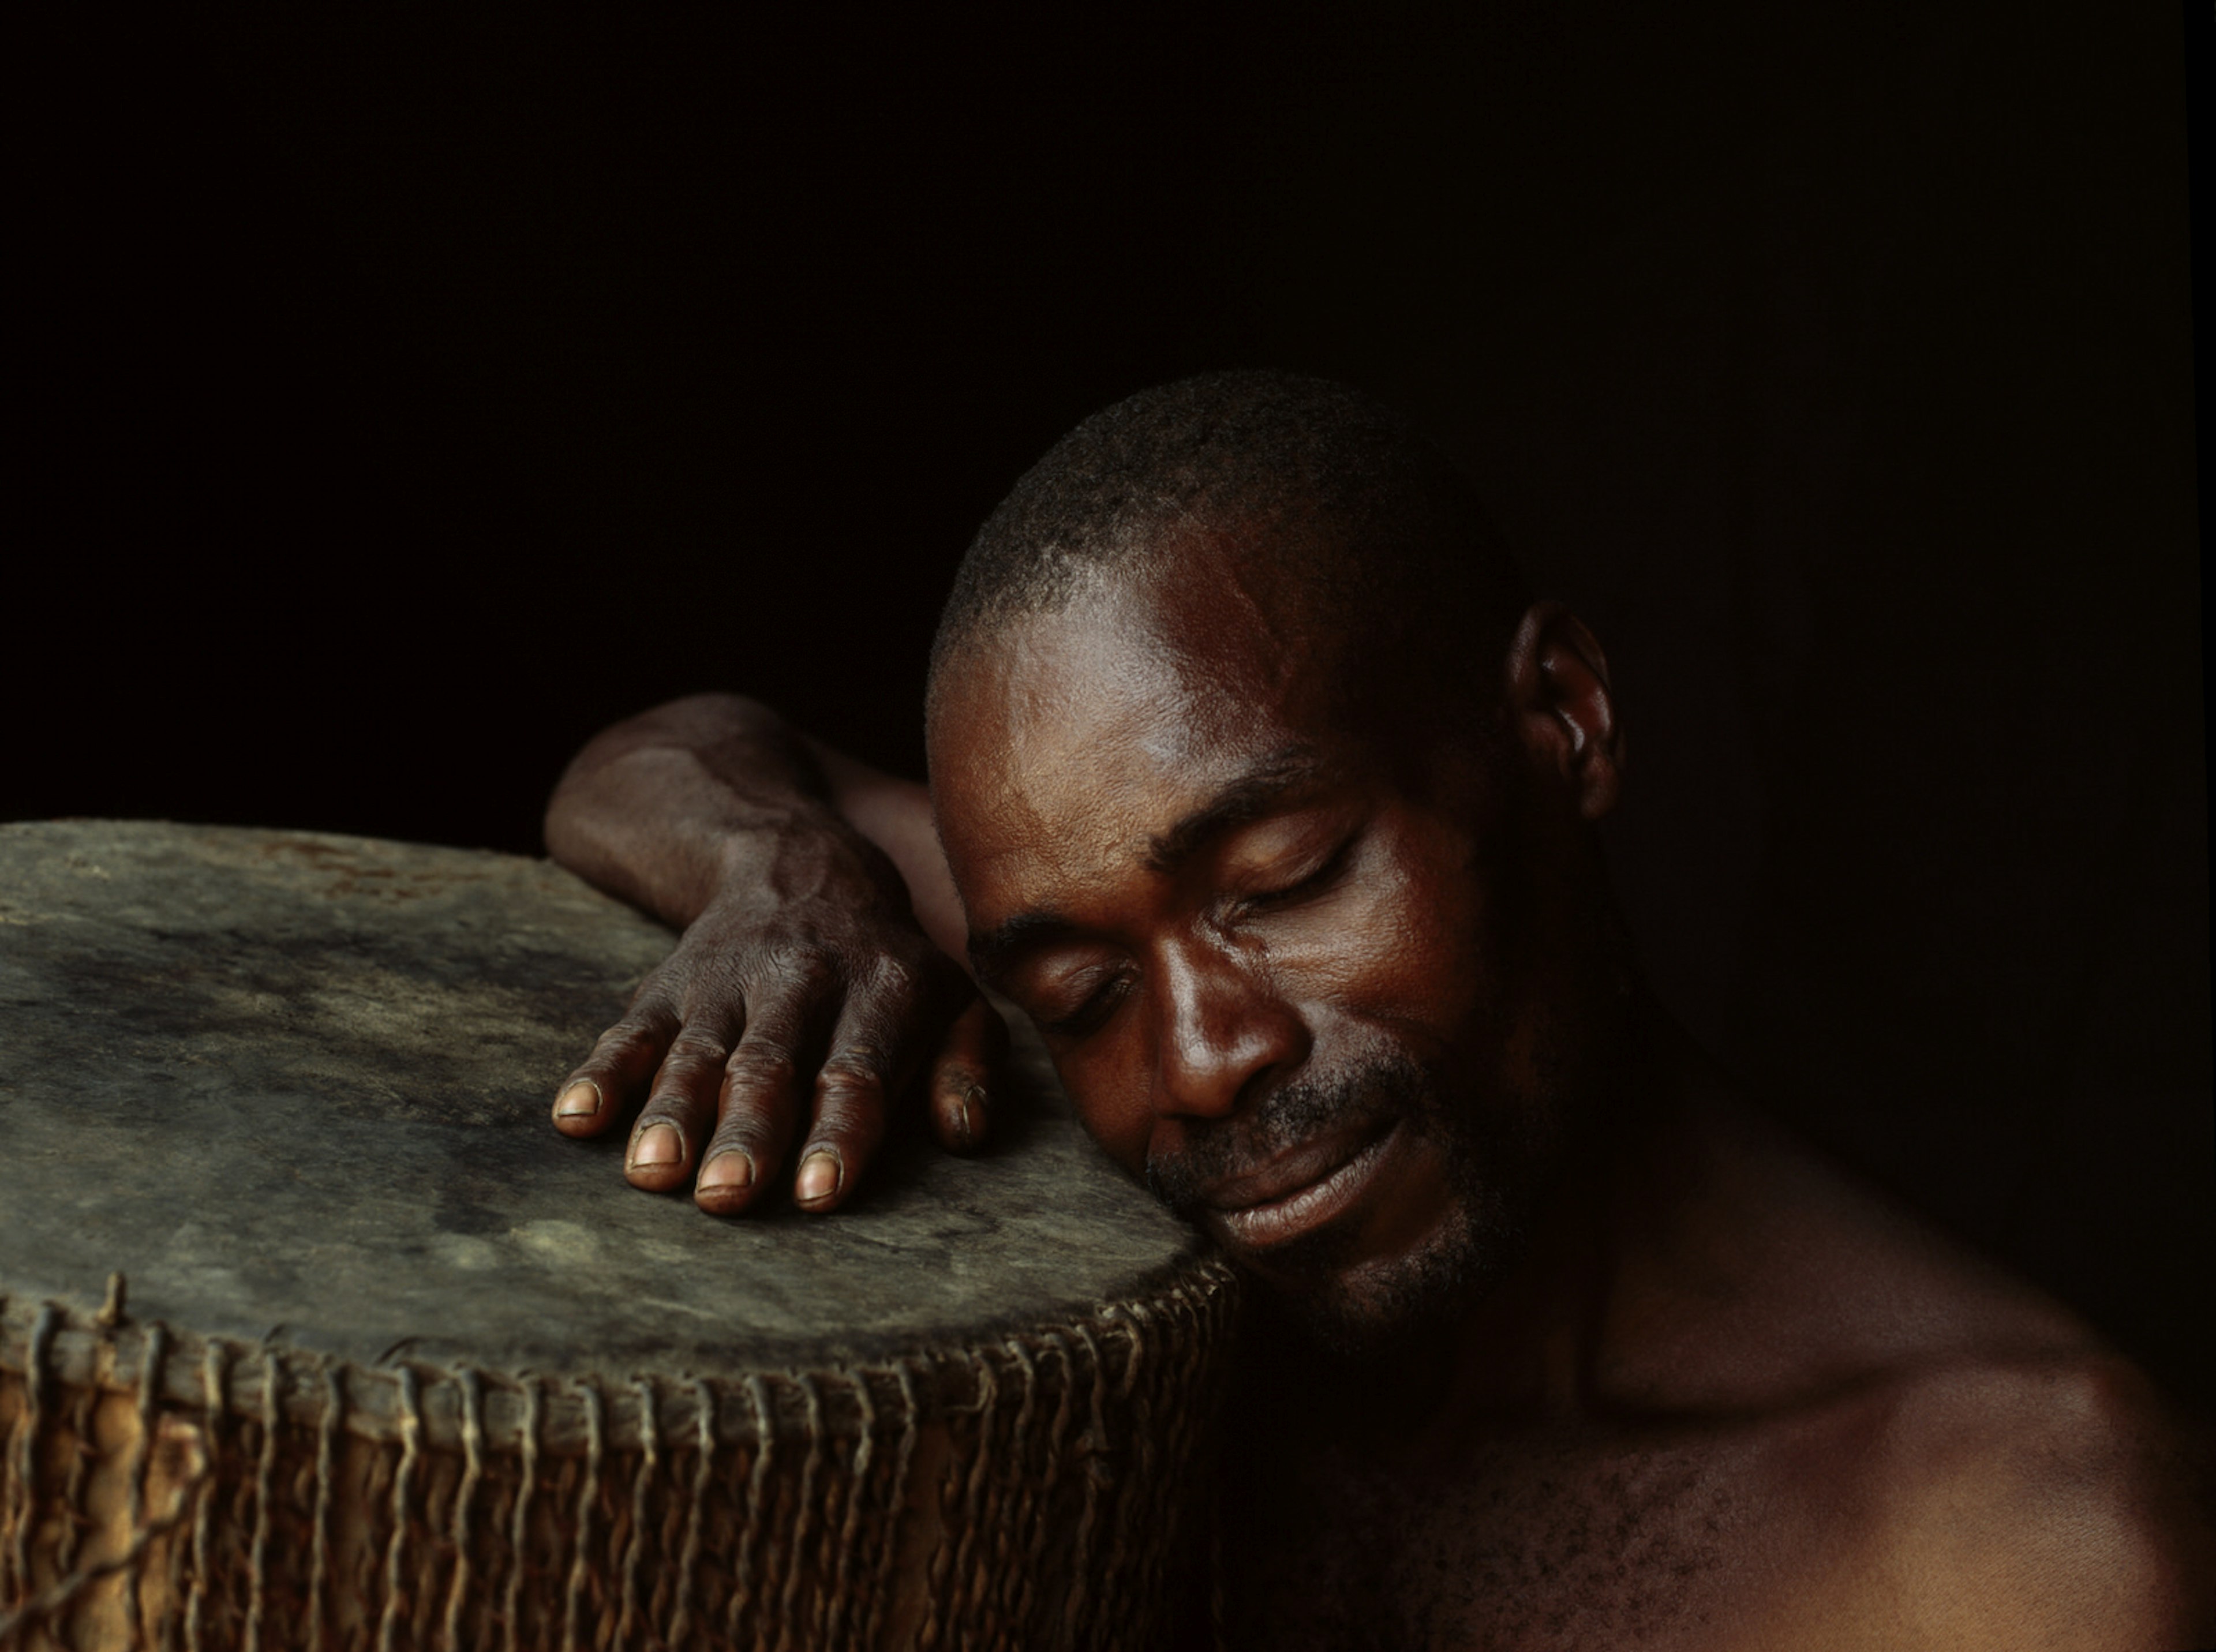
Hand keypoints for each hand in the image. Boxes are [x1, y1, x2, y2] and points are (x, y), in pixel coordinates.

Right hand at [550, 845, 1005, 1214]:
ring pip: (698, 1049)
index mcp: (883, 990)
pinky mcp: (669, 983)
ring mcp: (728, 981)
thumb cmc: (890, 971)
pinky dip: (603, 1071)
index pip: (859, 1071)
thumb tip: (965, 1137)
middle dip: (748, 1131)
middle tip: (727, 1195)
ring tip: (652, 1171)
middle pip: (771, 1064)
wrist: (800, 868)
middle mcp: (803, 980)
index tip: (818, 1192)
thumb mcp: (953, 1001)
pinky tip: (576, 1117)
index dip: (840, 1132)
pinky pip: (632, 1028)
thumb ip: (968, 1067)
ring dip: (672, 1110)